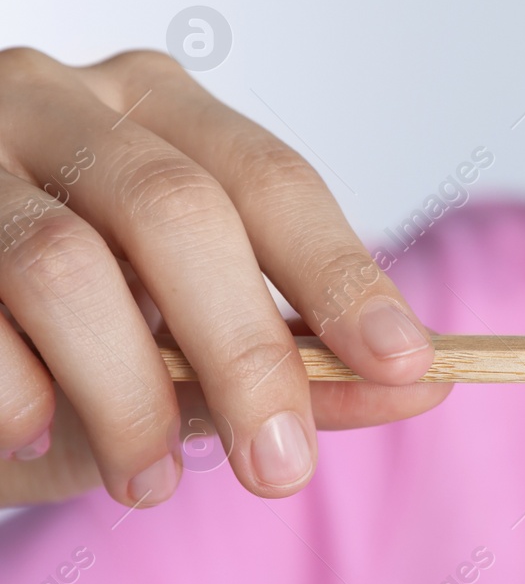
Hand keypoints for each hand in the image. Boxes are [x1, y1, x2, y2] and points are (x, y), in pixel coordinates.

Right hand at [0, 48, 450, 508]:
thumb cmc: (64, 331)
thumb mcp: (185, 343)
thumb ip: (299, 357)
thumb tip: (425, 383)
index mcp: (156, 107)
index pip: (271, 181)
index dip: (340, 274)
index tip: (404, 364)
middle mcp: (57, 100)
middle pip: (177, 212)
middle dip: (243, 351)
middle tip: (279, 468)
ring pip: (60, 266)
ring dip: (126, 396)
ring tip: (152, 483)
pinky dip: (15, 397)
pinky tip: (34, 439)